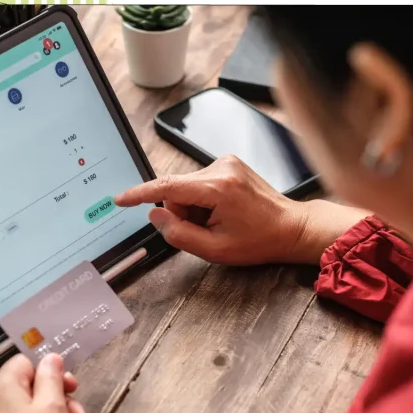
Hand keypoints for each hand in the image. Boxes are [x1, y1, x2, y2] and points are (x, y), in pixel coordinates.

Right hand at [114, 155, 368, 265]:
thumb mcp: (215, 250)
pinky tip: (222, 212)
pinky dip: (203, 200)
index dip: (140, 194)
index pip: (167, 187)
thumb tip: (156, 215)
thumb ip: (179, 234)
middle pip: (176, 190)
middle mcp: (221, 167)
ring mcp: (226, 162)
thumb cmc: (259, 241)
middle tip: (206, 231)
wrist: (291, 228)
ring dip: (194, 207)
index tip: (121, 199)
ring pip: (186, 187)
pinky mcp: (228, 164)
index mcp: (218, 188)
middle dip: (182, 212)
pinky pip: (199, 183)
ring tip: (219, 222)